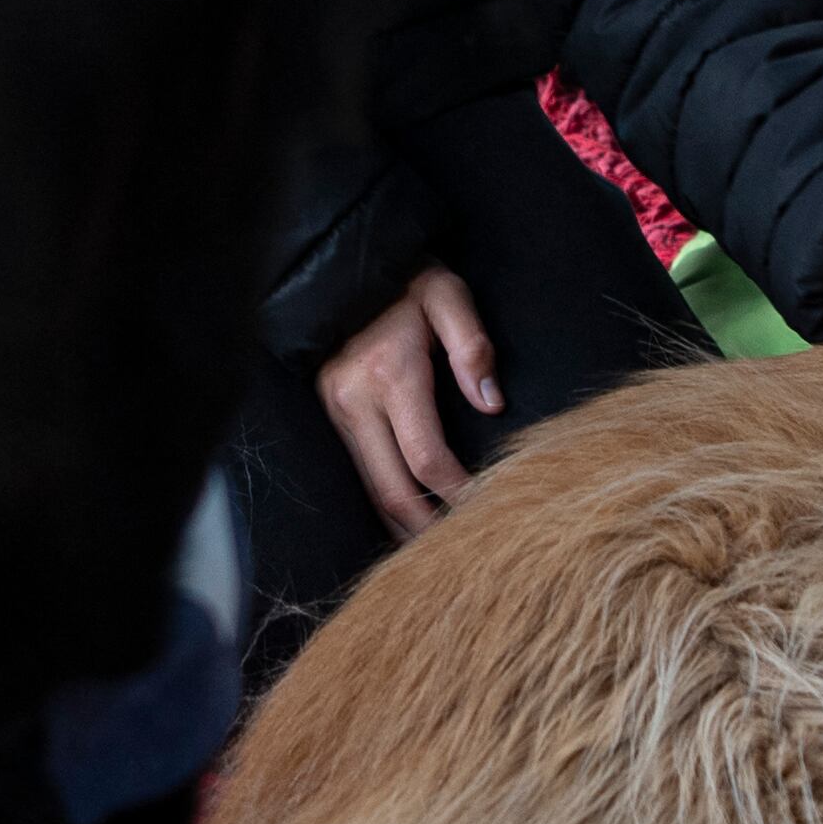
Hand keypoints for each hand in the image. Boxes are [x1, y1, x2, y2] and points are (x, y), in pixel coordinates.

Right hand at [320, 264, 498, 539]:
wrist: (343, 271)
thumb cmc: (406, 284)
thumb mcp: (446, 296)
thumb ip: (472, 346)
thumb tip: (492, 403)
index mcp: (390, 377)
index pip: (426, 459)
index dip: (457, 493)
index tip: (488, 508)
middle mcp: (356, 403)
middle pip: (392, 490)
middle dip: (427, 528)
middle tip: (464, 551)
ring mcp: (337, 413)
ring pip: (370, 490)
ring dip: (403, 525)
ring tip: (438, 549)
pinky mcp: (330, 417)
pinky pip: (359, 474)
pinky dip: (385, 503)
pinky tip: (409, 520)